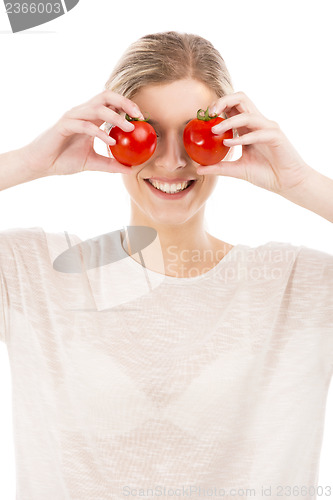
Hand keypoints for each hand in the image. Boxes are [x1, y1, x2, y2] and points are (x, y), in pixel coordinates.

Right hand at [20, 90, 144, 177]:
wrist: (41, 164)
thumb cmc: (63, 160)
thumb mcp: (93, 163)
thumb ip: (110, 163)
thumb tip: (130, 169)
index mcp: (90, 118)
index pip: (111, 104)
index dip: (128, 107)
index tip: (142, 119)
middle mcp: (83, 113)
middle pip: (106, 96)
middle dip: (125, 103)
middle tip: (139, 116)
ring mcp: (73, 117)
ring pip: (97, 108)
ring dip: (116, 117)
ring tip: (129, 129)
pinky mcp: (64, 125)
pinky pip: (85, 125)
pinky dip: (99, 132)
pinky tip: (111, 140)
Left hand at [196, 91, 311, 194]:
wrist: (287, 183)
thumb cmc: (266, 174)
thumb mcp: (237, 170)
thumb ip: (219, 167)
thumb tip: (198, 169)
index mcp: (248, 127)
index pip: (232, 107)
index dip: (217, 106)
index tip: (202, 116)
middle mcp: (258, 123)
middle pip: (241, 99)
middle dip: (223, 101)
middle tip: (209, 113)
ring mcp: (268, 128)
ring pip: (247, 114)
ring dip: (229, 121)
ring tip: (215, 130)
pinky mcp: (276, 136)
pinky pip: (258, 132)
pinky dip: (242, 137)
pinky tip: (229, 144)